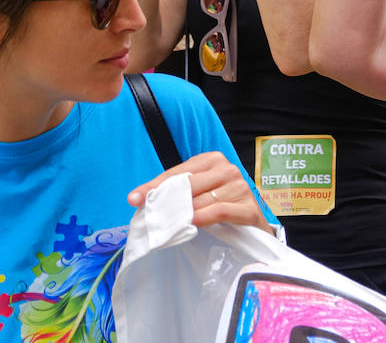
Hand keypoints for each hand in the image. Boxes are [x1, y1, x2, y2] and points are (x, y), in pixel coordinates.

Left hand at [128, 151, 273, 232]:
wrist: (252, 224)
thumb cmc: (219, 205)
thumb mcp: (196, 193)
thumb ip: (173, 192)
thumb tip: (137, 199)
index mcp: (212, 159)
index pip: (178, 172)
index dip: (154, 186)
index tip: (134, 199)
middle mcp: (228, 169)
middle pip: (189, 185)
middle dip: (165, 202)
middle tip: (148, 217)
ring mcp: (240, 187)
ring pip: (202, 200)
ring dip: (182, 215)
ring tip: (166, 226)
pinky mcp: (249, 208)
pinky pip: (220, 211)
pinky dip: (203, 217)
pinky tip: (192, 224)